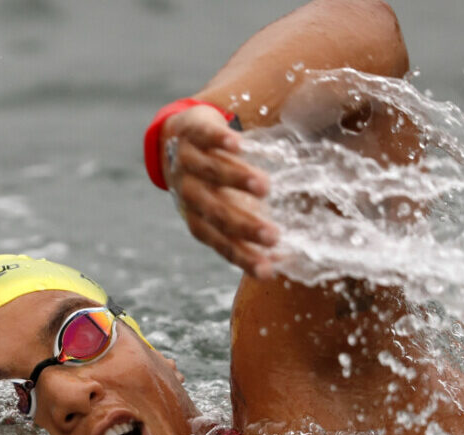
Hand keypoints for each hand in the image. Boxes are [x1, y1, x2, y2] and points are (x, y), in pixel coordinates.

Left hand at [161, 106, 278, 278]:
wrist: (177, 139)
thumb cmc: (212, 182)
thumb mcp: (228, 206)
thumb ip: (251, 228)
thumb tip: (286, 258)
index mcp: (199, 219)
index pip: (222, 243)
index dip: (244, 257)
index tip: (268, 272)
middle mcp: (191, 194)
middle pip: (218, 213)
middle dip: (245, 226)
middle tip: (274, 236)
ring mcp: (188, 163)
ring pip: (212, 174)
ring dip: (237, 181)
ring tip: (265, 187)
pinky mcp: (192, 134)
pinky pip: (204, 138)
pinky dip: (219, 142)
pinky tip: (238, 145)